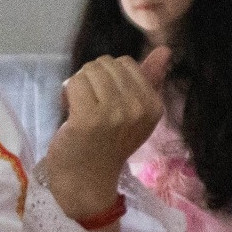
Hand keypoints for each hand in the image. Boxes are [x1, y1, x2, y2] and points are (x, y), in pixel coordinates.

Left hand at [40, 49, 169, 221]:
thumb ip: (150, 79)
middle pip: (106, 64)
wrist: (86, 181)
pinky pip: (75, 82)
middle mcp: (138, 108)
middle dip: (92, 78)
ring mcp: (114, 113)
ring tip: (79, 106)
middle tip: (88, 103)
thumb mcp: (135, 113)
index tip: (104, 100)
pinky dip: (67, 92)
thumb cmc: (106, 145)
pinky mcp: (89, 118)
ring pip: (89, 71)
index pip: (126, 63)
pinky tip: (70, 110)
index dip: (108, 76)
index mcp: (153, 105)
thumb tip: (165, 49)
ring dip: (79, 84)